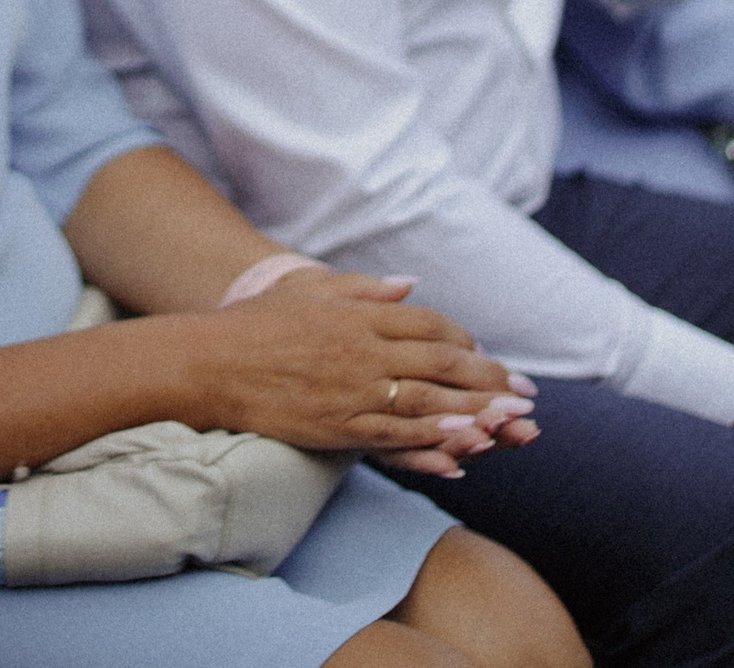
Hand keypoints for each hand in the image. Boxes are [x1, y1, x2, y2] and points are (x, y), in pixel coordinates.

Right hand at [199, 270, 534, 475]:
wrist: (207, 364)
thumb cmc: (254, 324)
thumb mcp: (309, 290)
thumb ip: (362, 288)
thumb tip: (410, 285)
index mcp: (359, 314)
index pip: (430, 324)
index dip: (466, 341)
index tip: (489, 357)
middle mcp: (363, 350)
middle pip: (442, 362)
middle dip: (490, 379)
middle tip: (526, 396)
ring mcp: (352, 390)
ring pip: (428, 401)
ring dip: (476, 412)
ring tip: (512, 424)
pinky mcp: (337, 426)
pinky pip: (395, 436)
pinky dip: (432, 442)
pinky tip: (462, 450)